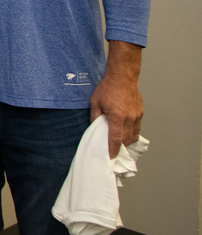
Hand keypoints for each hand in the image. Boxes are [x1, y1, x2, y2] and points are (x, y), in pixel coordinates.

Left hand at [90, 40, 143, 157]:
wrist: (123, 77)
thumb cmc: (107, 88)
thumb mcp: (95, 103)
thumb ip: (95, 117)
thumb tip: (94, 128)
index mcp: (117, 117)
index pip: (116, 139)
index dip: (113, 150)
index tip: (111, 158)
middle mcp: (129, 119)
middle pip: (126, 140)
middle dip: (120, 148)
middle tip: (114, 153)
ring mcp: (136, 116)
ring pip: (133, 135)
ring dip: (127, 142)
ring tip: (120, 146)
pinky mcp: (140, 113)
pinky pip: (137, 128)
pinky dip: (132, 134)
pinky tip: (126, 134)